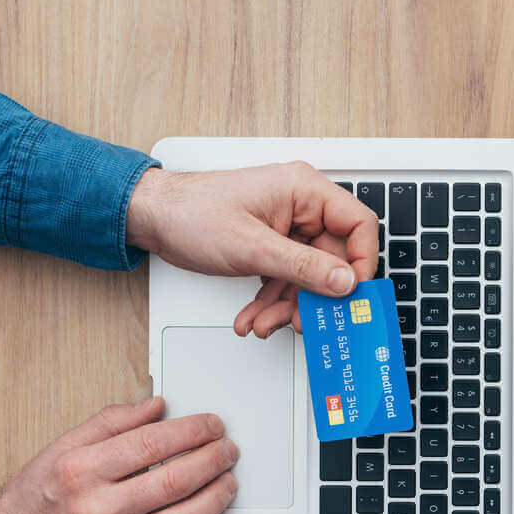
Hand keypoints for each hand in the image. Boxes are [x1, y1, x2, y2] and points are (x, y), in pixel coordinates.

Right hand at [0, 397, 238, 513]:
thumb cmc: (32, 502)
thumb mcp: (61, 450)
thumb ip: (111, 423)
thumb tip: (157, 406)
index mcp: (81, 472)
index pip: (155, 444)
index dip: (194, 431)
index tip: (213, 425)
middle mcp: (96, 511)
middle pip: (176, 481)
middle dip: (215, 461)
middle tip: (229, 451)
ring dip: (217, 499)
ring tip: (229, 483)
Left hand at [125, 162, 379, 337]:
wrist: (151, 217)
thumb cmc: (190, 213)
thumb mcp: (251, 247)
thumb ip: (304, 267)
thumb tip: (346, 282)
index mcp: (304, 190)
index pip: (358, 225)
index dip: (361, 262)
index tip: (351, 295)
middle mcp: (301, 206)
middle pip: (332, 259)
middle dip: (311, 296)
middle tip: (300, 320)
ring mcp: (287, 226)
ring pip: (308, 275)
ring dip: (287, 304)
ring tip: (264, 323)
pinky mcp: (273, 243)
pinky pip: (287, 276)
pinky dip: (272, 300)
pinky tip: (256, 315)